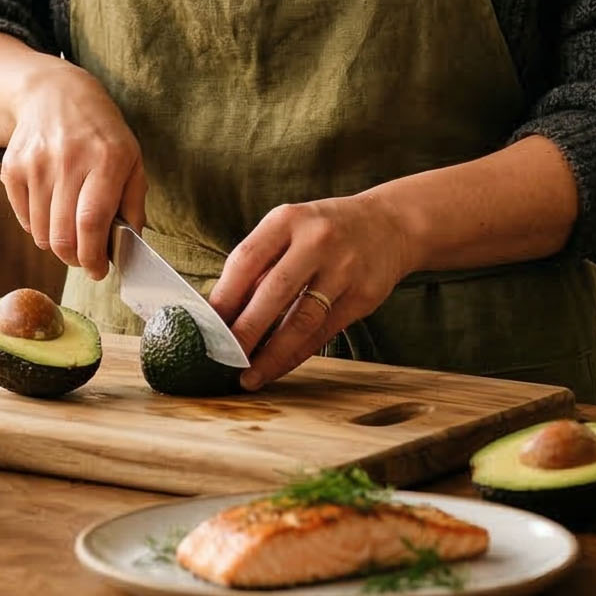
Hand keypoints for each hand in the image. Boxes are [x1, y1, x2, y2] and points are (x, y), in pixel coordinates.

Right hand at [0, 59, 146, 278]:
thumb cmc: (101, 134)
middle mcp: (68, 159)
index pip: (92, 223)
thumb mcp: (131, 158)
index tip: (100, 271)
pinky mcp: (12, 167)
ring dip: (57, 243)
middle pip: (63, 235)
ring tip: (70, 229)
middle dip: (76, 259)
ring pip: (41, 233)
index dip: (94, 257)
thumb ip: (133, 204)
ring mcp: (36, 163)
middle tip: (85, 258)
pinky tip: (52, 207)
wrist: (54, 94)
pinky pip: (23, 219)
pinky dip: (38, 226)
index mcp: (107, 159)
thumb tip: (128, 248)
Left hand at [208, 196, 418, 389]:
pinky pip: (323, 333)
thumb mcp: (291, 229)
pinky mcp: (363, 296)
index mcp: (288, 219)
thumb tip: (223, 312)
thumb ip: (261, 264)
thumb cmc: (325, 230)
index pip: (246, 259)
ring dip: (271, 354)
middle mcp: (317, 240)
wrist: (390, 225)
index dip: (224, 297)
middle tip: (222, 358)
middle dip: (244, 331)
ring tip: (249, 376)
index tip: (205, 326)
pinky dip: (296, 354)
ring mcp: (344, 269)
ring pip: (301, 320)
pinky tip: (277, 367)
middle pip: (272, 292)